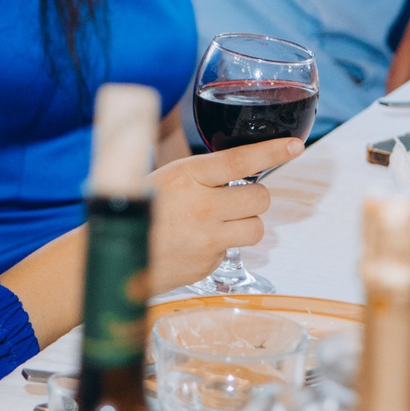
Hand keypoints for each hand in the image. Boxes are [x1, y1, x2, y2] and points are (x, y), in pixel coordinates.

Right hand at [145, 137, 302, 293]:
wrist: (113, 253)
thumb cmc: (137, 209)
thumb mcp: (165, 178)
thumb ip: (201, 175)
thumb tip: (236, 170)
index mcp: (188, 176)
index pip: (240, 160)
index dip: (272, 152)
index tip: (295, 146)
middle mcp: (202, 206)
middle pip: (259, 197)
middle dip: (252, 198)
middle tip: (233, 200)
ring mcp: (207, 239)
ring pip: (256, 227)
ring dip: (245, 223)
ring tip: (219, 222)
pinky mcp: (208, 264)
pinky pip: (233, 251)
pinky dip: (222, 246)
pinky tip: (197, 243)